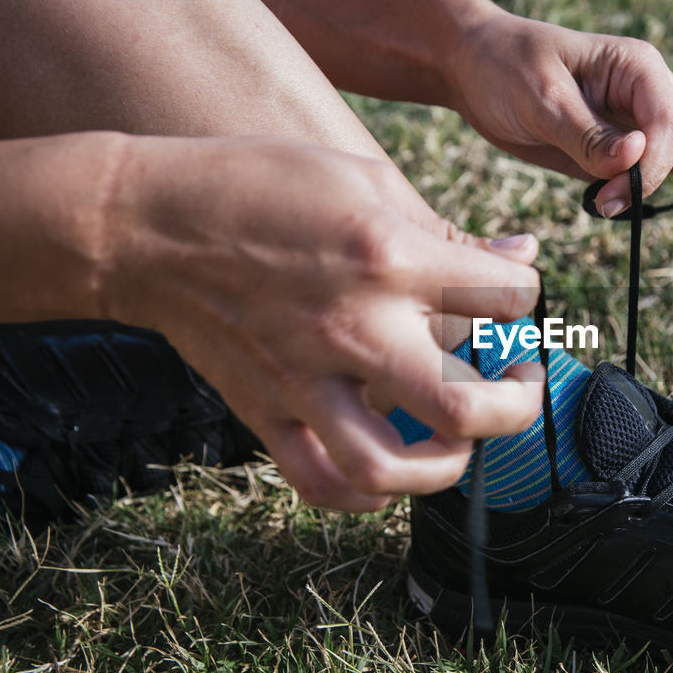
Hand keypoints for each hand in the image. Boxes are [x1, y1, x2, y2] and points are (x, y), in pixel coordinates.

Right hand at [102, 135, 543, 512]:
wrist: (145, 223)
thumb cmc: (257, 184)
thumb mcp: (362, 177)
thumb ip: (445, 227)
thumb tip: (521, 253)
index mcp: (389, 257)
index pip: (505, 297)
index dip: (528, 293)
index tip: (513, 293)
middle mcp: (356, 328)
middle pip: (467, 405)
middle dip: (518, 404)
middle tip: (521, 382)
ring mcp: (307, 379)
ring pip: (393, 467)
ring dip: (449, 465)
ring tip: (463, 436)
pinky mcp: (266, 411)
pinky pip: (323, 484)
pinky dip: (370, 495)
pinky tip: (397, 470)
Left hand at [447, 12, 672, 221]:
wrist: (477, 65)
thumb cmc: (505, 68)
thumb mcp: (539, 99)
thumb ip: (587, 134)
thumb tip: (634, 159)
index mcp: (639, 68)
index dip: (649, 173)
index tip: (607, 200)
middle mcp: (657, 90)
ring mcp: (650, 117)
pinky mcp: (634, 142)